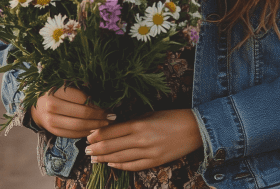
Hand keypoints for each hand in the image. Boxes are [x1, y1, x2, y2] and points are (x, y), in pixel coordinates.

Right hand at [30, 85, 114, 137]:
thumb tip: (103, 96)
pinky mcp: (53, 131)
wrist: (36, 105)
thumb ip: (81, 89)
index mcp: (56, 91)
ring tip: (106, 123)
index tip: (108, 104)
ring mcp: (51, 121)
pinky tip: (95, 129)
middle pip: (82, 114)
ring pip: (78, 126)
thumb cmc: (55, 91)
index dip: (97, 103)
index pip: (82, 99)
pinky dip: (86, 132)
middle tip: (111, 116)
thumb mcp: (64, 85)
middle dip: (99, 116)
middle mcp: (52, 107)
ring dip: (95, 126)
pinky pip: (73, 134)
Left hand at [85, 109, 202, 170]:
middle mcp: (141, 139)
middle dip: (96, 148)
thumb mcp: (149, 114)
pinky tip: (111, 163)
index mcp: (139, 124)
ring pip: (119, 158)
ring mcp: (148, 153)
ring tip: (94, 158)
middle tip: (86, 149)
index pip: (111, 131)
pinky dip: (119, 165)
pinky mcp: (154, 162)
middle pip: (111, 146)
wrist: (193, 129)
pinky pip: (132, 166)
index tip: (88, 136)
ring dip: (104, 158)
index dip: (97, 135)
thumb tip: (112, 128)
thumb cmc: (170, 117)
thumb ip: (131, 122)